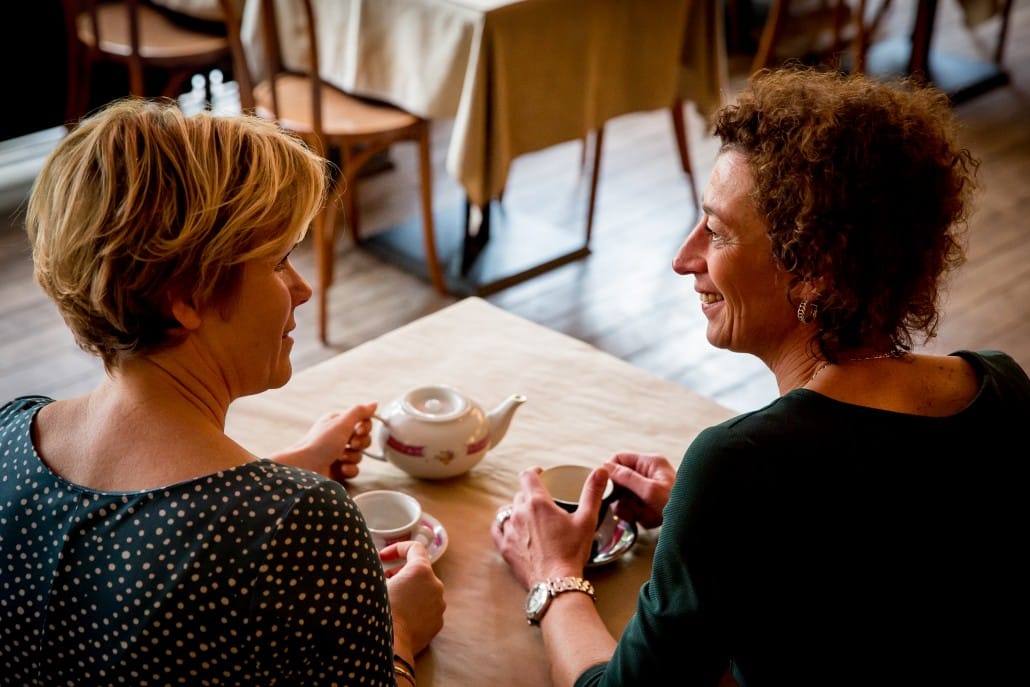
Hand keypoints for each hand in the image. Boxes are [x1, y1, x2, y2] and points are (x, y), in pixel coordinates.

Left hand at [271, 402, 376, 479]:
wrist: (304, 468)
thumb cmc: (320, 443)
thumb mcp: (342, 422)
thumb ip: (360, 412)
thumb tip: (374, 403)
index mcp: (338, 422)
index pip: (363, 422)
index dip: (365, 427)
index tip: (359, 431)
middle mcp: (338, 437)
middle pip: (364, 439)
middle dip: (360, 443)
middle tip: (351, 444)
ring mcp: (337, 454)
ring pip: (359, 455)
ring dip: (352, 457)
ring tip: (339, 458)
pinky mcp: (337, 469)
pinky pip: (354, 469)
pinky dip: (349, 469)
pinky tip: (340, 468)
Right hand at [383, 540, 445, 658]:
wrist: (391, 647)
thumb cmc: (379, 613)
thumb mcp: (373, 583)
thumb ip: (377, 568)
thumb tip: (374, 563)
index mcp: (421, 571)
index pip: (414, 547)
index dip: (397, 548)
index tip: (383, 557)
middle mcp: (435, 585)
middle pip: (419, 570)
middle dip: (401, 572)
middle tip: (385, 579)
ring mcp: (439, 604)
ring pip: (423, 590)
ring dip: (409, 590)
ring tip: (392, 599)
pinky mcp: (438, 622)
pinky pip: (426, 608)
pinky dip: (415, 607)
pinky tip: (400, 615)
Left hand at [490, 465, 609, 588]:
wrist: (556, 583)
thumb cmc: (571, 552)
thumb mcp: (587, 520)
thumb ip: (592, 492)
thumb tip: (601, 470)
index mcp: (538, 502)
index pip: (527, 476)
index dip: (534, 471)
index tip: (541, 473)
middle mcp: (519, 513)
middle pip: (520, 494)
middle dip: (531, 494)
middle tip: (544, 502)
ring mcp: (509, 530)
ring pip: (509, 510)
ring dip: (518, 510)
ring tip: (530, 516)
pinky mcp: (505, 547)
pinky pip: (497, 529)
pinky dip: (503, 524)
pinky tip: (509, 526)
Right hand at [604, 452, 674, 528]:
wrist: (696, 523)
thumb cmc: (679, 504)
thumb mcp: (650, 490)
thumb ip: (627, 478)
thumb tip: (606, 467)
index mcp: (650, 462)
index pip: (619, 458)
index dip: (610, 472)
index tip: (608, 488)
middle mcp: (649, 473)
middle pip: (621, 481)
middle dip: (624, 498)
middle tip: (630, 508)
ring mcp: (651, 488)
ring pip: (627, 498)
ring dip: (633, 510)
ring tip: (647, 515)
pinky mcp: (652, 502)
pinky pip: (636, 509)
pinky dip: (642, 517)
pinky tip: (652, 520)